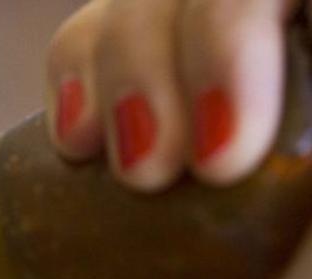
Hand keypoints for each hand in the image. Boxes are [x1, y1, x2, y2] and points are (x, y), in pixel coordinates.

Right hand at [46, 0, 311, 278]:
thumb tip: (282, 15)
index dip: (232, 23)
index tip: (230, 150)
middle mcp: (308, 71)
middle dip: (164, 53)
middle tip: (160, 180)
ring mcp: (242, 101)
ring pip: (142, 9)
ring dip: (107, 65)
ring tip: (110, 167)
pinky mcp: (178, 146)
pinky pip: (107, 67)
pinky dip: (73, 83)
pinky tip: (72, 142)